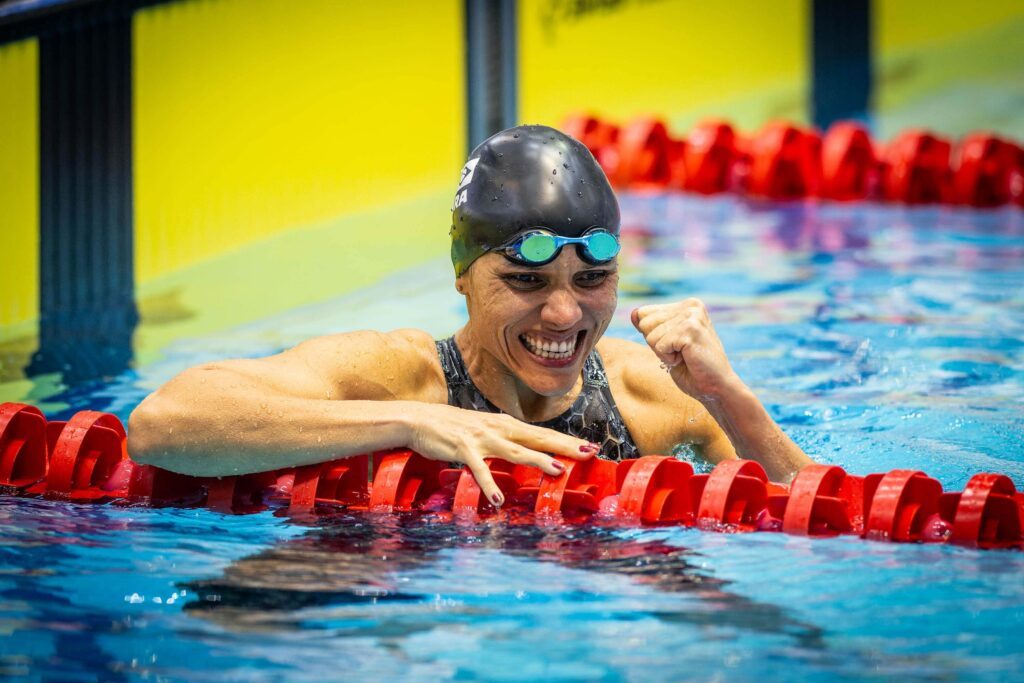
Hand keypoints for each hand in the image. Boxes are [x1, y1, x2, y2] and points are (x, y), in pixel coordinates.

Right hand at [404, 403, 597, 506]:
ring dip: (537, 461)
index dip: (567, 440)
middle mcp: (499, 429)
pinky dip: (489, 485)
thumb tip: (527, 449)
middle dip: (564, 446)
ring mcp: (482, 439)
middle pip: (538, 438)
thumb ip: (506, 439)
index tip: (591, 447)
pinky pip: (480, 469)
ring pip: (515, 451)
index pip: (542, 434)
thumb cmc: (455, 427)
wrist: (421, 418)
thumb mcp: (486, 430)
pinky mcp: (463, 449)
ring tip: (558, 471)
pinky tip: (498, 499)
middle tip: (589, 453)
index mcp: (506, 424)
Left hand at [631, 298, 739, 401]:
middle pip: (645, 323)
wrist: (716, 387)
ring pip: (650, 336)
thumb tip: (633, 313)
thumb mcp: (666, 343)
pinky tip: (687, 359)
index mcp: (686, 306)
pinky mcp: (690, 330)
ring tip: (685, 356)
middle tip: (681, 353)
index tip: (676, 346)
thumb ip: (651, 327)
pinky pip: (659, 346)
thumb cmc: (692, 368)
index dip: (653, 336)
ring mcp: (691, 316)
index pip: (644, 314)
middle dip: (656, 344)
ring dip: (663, 353)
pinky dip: (668, 359)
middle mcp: (690, 306)